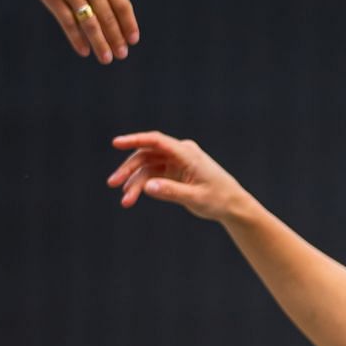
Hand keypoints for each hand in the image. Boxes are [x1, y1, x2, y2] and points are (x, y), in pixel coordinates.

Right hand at [34, 0, 137, 63]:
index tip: (133, 41)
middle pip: (106, 15)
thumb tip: (119, 23)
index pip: (121, 4)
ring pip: (89, 22)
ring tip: (106, 59)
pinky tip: (84, 52)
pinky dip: (76, 38)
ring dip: (99, 43)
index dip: (128, 23)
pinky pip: (67, 21)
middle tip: (122, 55)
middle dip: (116, 37)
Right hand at [107, 133, 251, 221]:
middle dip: (129, 169)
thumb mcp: (196, 198)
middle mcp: (179, 153)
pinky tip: (132, 197)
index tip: (116, 143)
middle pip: (147, 155)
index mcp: (187, 153)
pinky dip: (142, 186)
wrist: (233, 206)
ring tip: (125, 201)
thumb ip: (172, 191)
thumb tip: (147, 187)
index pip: (157, 141)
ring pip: (147, 167)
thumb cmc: (219, 199)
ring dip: (134, 182)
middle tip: (113, 183)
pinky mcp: (173, 172)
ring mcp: (175, 162)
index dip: (135, 140)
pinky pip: (152, 176)